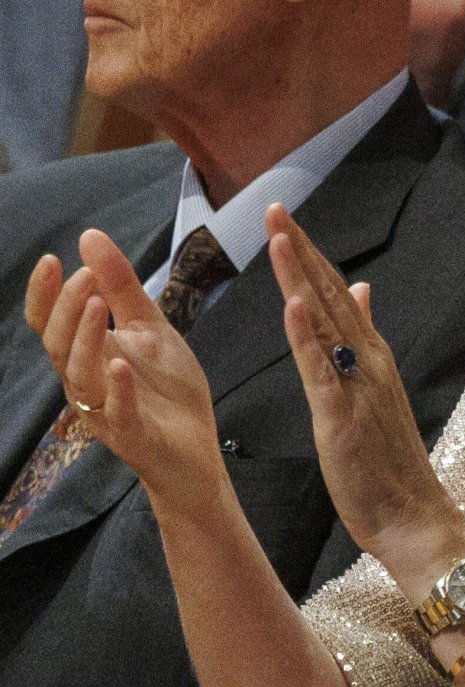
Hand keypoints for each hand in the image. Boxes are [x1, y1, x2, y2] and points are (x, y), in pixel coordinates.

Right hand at [23, 232, 225, 516]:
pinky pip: (118, 415)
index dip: (45, 294)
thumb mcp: (150, 328)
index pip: (49, 323)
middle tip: (86, 277)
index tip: (52, 259)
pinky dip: (117, 391)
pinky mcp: (134, 437)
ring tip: (98, 304)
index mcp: (87, 355)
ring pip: (79, 377)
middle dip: (67, 309)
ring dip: (85, 340)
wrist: (197, 451)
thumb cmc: (167, 391)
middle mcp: (86, 383)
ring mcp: (107, 412)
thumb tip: (89, 235)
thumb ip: (122, 286)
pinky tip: (121, 367)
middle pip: (58, 345)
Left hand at [265, 206, 464, 572]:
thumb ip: (365, 340)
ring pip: (325, 321)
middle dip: (301, 249)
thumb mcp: (377, 392)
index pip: (339, 294)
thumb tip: (362, 290)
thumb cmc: (391, 464)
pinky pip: (321, 369)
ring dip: (300, 276)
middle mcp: (368, 362)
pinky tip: (291, 303)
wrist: (414, 517)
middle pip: (332, 294)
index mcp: (372, 357)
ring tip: (278, 234)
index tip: (285, 220)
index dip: (310, 255)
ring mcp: (357, 386)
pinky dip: (306, 334)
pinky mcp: (341, 416)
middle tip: (275, 205)